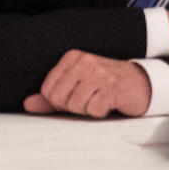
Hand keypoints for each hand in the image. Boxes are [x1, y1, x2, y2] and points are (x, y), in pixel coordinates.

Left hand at [23, 51, 151, 117]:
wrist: (140, 82)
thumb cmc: (104, 84)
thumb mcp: (76, 85)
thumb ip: (51, 95)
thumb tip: (27, 104)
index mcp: (73, 57)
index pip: (48, 89)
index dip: (59, 100)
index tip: (76, 93)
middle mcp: (86, 61)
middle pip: (59, 98)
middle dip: (71, 105)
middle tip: (88, 98)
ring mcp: (101, 73)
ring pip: (75, 105)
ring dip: (87, 108)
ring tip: (99, 98)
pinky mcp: (113, 87)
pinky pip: (93, 109)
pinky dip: (100, 111)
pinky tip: (109, 102)